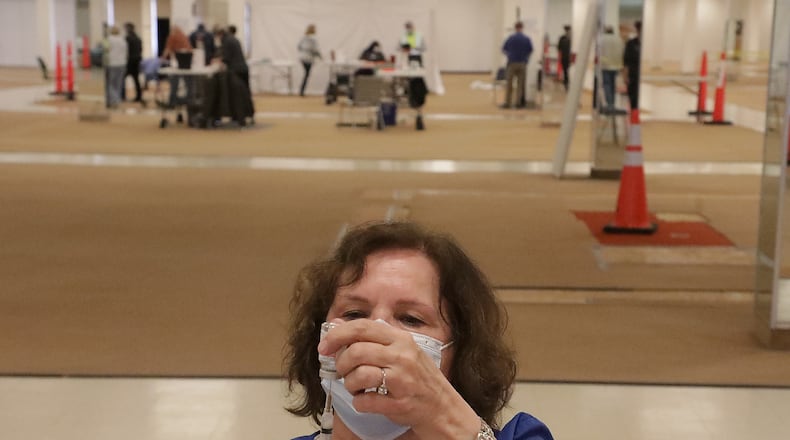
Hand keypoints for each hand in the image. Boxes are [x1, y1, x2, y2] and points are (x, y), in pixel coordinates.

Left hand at [318, 319, 479, 438]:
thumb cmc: (420, 379)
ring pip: (359, 375)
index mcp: (402, 339)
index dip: (338, 335)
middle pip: (357, 351)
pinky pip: (365, 401)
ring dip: (350, 384)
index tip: (324, 346)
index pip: (363, 327)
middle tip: (343, 371)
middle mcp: (403, 356)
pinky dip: (359, 402)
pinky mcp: (400, 403)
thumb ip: (373, 338)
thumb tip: (337, 325)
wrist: (444, 409)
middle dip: (342, 363)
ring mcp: (403, 380)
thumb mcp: (402, 351)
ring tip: (356, 387)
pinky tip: (366, 401)